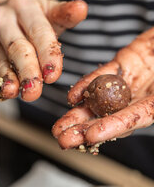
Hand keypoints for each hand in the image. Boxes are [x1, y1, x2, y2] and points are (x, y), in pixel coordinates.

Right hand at [0, 0, 87, 101]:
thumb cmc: (33, 17)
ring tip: (13, 92)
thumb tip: (81, 8)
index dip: (47, 54)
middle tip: (34, 92)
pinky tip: (4, 92)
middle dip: (27, 71)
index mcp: (24, 7)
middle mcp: (4, 19)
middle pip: (17, 47)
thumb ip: (64, 14)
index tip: (53, 76)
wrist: (5, 13)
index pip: (39, 32)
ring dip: (7, 78)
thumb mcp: (49, 11)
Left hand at [52, 28, 153, 152]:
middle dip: (84, 129)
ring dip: (78, 113)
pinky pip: (102, 75)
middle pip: (109, 116)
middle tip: (63, 140)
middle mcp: (141, 97)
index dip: (111, 129)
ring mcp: (130, 82)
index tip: (88, 137)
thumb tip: (147, 109)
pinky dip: (87, 85)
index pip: (132, 120)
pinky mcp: (122, 64)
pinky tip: (73, 96)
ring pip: (100, 100)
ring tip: (59, 126)